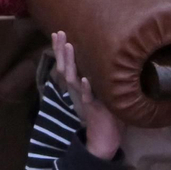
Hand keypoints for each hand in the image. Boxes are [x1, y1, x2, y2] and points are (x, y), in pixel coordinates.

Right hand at [52, 31, 120, 159]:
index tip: (58, 33)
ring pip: (72, 78)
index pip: (66, 64)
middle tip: (59, 33)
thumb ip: (101, 76)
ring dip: (70, 62)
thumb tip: (112, 56)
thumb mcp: (102, 90)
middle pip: (64, 67)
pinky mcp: (92, 108)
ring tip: (70, 46)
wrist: (105, 136)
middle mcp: (77, 89)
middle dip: (61, 50)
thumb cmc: (107, 111)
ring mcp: (83, 98)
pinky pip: (87, 97)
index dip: (61, 49)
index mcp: (78, 85)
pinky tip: (85, 79)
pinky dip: (86, 88)